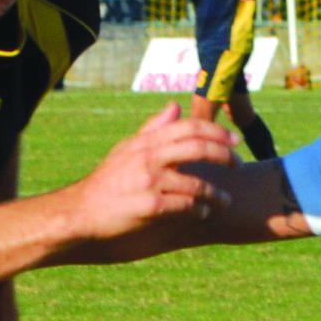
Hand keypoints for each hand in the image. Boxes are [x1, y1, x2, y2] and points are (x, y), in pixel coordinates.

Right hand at [73, 104, 235, 237]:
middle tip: (239, 166)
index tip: (235, 141)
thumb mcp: (127, 149)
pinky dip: (199, 210)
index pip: (189, 127)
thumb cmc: (107, 181)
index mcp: (146, 142)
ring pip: (196, 183)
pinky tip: (203, 214)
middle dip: (224, 156)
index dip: (217, 132)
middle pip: (198, 148)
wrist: (81, 212)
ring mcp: (149, 182)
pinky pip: (185, 206)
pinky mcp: (149, 207)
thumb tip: (176, 107)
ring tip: (225, 200)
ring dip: (215, 193)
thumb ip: (153, 128)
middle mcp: (149, 158)